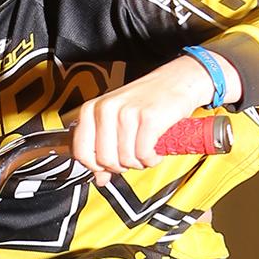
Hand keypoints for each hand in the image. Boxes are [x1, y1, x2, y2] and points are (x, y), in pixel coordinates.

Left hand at [70, 51, 239, 185]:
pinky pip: (143, 155)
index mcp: (92, 109)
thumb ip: (103, 150)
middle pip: (104, 160)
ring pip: (125, 160)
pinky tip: (155, 150)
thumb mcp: (117, 122)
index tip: (107, 167)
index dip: (95, 167)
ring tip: (145, 150)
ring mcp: (127, 113)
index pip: (81, 152)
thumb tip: (99, 178)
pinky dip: (152, 159)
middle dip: (121, 166)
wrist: (178, 80)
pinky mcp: (148, 118)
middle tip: (132, 157)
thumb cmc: (147, 101)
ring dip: (139, 162)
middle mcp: (106, 109)